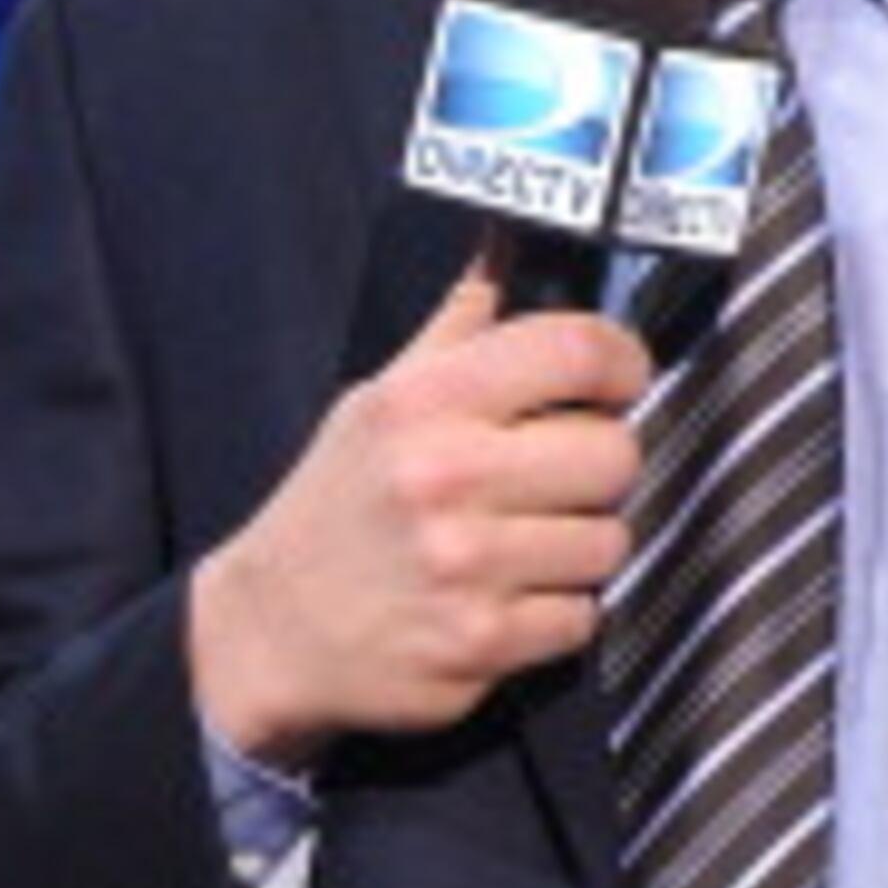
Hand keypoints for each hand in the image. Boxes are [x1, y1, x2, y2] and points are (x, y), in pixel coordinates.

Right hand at [186, 260, 651, 764]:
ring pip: (609, 541)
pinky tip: (505, 600)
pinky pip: (581, 617)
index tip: (617, 381)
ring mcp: (465, 565)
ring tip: (524, 546)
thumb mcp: (376, 402)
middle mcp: (445, 476)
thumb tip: (508, 246)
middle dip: (599, 467)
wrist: (268, 631)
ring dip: (579, 548)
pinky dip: (555, 615)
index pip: (577, 349)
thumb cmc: (333, 510)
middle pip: (614, 452)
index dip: (620, 363)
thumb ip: (456, 332)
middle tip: (559, 480)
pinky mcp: (480, 642)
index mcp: (423, 402)